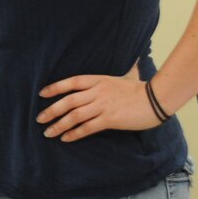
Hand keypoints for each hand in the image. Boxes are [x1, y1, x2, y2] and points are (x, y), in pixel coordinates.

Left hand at [37, 69, 163, 141]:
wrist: (158, 98)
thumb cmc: (142, 88)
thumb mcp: (126, 75)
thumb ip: (118, 73)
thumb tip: (130, 60)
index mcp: (99, 80)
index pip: (71, 82)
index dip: (55, 88)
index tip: (41, 94)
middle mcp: (97, 92)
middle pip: (68, 100)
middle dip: (51, 110)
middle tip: (39, 119)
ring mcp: (103, 106)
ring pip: (74, 116)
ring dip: (59, 125)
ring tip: (48, 132)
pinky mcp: (110, 119)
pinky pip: (87, 127)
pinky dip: (74, 133)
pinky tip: (65, 138)